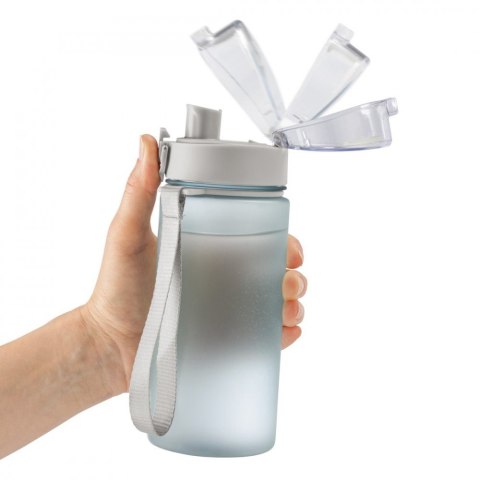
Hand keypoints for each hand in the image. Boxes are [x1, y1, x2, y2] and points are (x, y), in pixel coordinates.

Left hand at [81, 134, 306, 395]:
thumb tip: (146, 142)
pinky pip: (266, 336)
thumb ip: (138, 191)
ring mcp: (227, 311)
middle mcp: (223, 279)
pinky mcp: (226, 340)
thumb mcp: (127, 234)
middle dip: (295, 274)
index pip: (258, 238)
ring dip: (295, 303)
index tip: (291, 247)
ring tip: (288, 307)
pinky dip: (283, 333)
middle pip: (277, 272)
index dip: (282, 240)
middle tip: (289, 279)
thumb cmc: (116, 288)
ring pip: (277, 303)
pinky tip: (284, 330)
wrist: (109, 343)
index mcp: (209, 250)